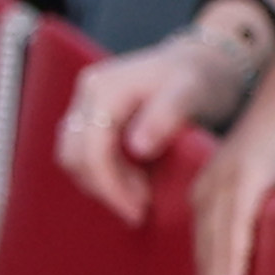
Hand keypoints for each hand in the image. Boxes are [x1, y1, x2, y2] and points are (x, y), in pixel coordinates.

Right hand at [60, 3, 268, 218]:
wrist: (202, 63)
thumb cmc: (200, 78)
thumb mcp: (191, 93)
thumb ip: (165, 116)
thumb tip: (137, 148)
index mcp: (104, 89)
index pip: (91, 150)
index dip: (110, 187)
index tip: (138, 211)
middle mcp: (88, 93)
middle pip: (73, 156)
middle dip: (105, 188)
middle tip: (142, 207)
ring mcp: (86, 103)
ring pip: (75, 158)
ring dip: (103, 184)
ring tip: (143, 194)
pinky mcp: (93, 115)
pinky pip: (85, 153)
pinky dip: (105, 174)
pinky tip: (136, 181)